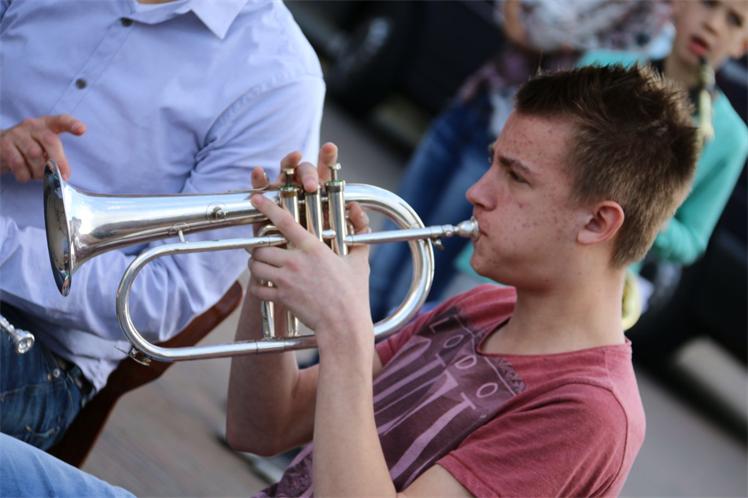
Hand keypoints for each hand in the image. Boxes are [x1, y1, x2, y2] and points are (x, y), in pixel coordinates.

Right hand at [0, 115, 85, 181]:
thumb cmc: (27, 150)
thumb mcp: (43, 148)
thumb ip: (54, 155)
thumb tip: (63, 173)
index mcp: (46, 125)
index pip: (60, 120)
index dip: (71, 124)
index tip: (82, 129)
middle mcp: (31, 126)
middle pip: (50, 140)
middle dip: (59, 161)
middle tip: (63, 176)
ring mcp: (16, 134)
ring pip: (34, 154)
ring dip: (40, 171)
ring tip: (39, 176)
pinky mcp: (3, 145)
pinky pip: (18, 163)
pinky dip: (25, 175)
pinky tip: (25, 176)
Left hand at [247, 144, 373, 354]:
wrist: (344, 325)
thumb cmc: (354, 294)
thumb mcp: (360, 261)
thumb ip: (359, 233)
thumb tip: (358, 211)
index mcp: (313, 248)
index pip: (284, 221)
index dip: (267, 207)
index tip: (256, 199)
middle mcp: (295, 261)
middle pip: (261, 247)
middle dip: (258, 247)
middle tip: (262, 249)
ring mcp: (286, 280)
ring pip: (255, 266)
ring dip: (256, 265)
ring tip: (262, 266)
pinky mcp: (281, 298)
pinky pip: (258, 289)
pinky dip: (258, 287)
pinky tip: (264, 287)